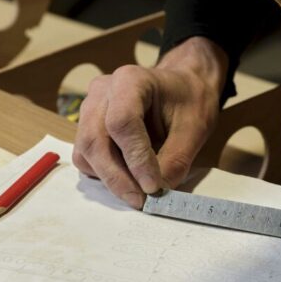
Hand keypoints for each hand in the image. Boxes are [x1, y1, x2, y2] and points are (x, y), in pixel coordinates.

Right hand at [73, 37, 227, 208]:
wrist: (182, 88)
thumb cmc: (190, 102)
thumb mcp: (194, 129)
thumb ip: (175, 161)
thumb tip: (156, 194)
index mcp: (131, 80)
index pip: (122, 122)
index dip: (135, 158)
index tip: (153, 186)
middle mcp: (102, 91)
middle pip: (94, 139)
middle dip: (117, 177)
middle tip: (141, 201)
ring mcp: (90, 108)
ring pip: (86, 151)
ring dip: (109, 178)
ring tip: (138, 192)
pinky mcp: (87, 127)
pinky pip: (85, 157)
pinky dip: (103, 174)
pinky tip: (128, 178)